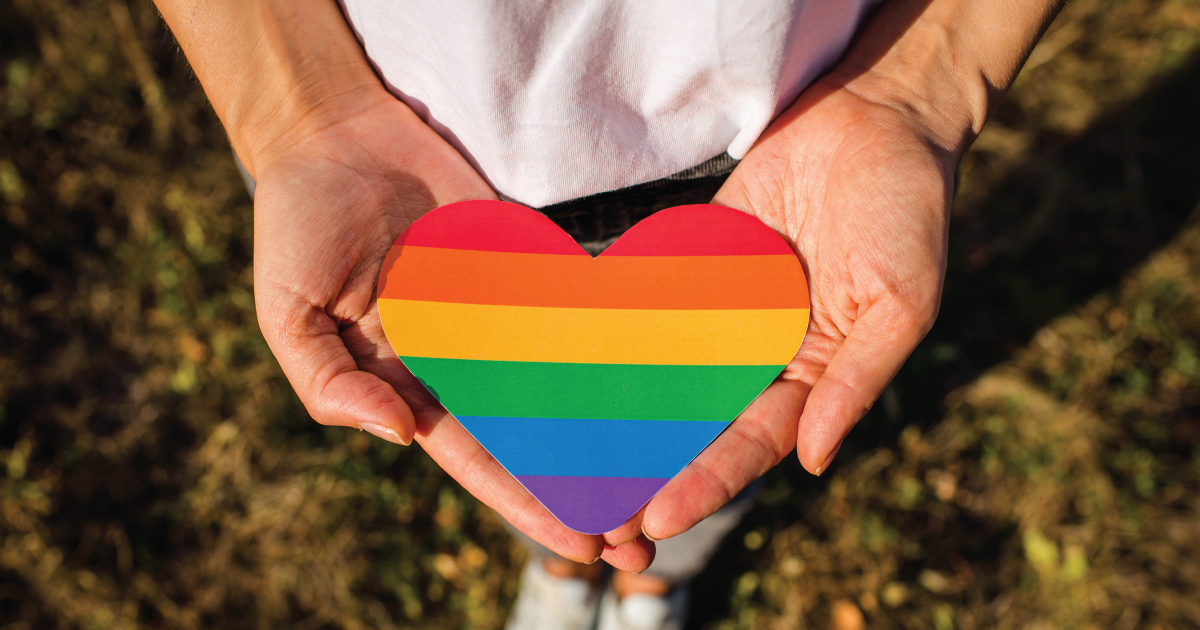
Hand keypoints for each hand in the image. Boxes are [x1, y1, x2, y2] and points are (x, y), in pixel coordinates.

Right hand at [251, 97, 655, 569]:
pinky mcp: (527, 264)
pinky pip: (575, 312)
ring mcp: (500, 313)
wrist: (337, 134)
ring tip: (668, 478)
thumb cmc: (298, 226)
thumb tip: (399, 436)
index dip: (528, 503)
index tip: (582, 544)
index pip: (478, 459)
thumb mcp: (289, 314)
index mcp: (408, 384)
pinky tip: (662, 384)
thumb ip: (330, 383)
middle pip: (535, 437)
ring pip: (566, 385)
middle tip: (641, 542)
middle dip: (584, 490)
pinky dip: (616, 348)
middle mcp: (463, 360)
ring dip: (612, 433)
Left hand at [604, 0, 1062, 544]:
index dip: (707, 482)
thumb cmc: (906, 212)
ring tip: (573, 457)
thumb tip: (812, 462)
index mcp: (815, 374)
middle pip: (699, 421)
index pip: (752, 442)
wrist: (876, 116)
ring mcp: (726, 308)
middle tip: (597, 513)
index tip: (658, 518)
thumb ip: (855, 382)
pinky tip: (572, 366)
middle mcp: (765, 351)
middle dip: (652, 466)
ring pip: (669, 373)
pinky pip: (655, 305)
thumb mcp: (900, 305)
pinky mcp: (698, 262)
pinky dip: (618, 336)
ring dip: (625, 414)